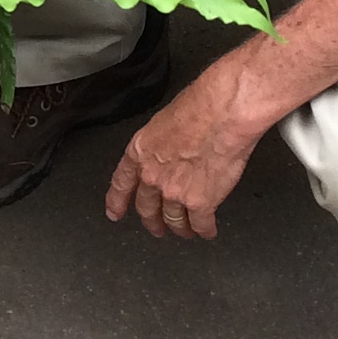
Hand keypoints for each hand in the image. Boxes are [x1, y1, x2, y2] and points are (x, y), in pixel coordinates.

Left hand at [105, 63, 260, 239]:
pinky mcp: (201, 203)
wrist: (222, 114)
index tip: (115, 212)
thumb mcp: (163, 121)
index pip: (122, 183)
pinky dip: (205, 230)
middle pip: (147, 208)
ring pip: (174, 220)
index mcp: (140, 152)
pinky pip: (201, 224)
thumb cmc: (198, 107)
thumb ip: (161, 144)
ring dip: (180, 228)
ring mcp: (175, 193)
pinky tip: (207, 231)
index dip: (117, 201)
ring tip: (185, 231)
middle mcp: (153, 176)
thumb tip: (169, 150)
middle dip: (151, 221)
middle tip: (156, 227)